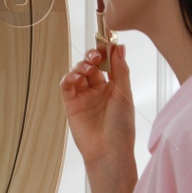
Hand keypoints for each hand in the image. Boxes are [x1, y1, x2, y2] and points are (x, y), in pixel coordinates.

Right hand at [60, 39, 134, 170]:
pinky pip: (66, 85)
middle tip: (95, 54)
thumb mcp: (124, 94)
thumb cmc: (121, 127)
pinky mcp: (71, 104)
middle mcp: (97, 90)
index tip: (106, 41)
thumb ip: (120, 70)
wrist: (108, 150)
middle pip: (91, 65)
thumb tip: (119, 47)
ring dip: (81, 66)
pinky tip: (76, 76)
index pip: (107, 63)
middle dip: (92, 56)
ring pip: (78, 73)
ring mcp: (84, 97)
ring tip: (88, 69)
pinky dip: (69, 77)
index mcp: (113, 87)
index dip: (105, 52)